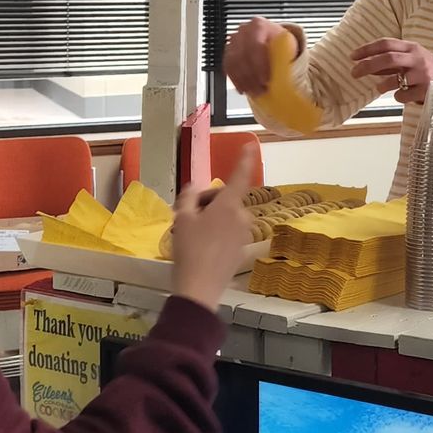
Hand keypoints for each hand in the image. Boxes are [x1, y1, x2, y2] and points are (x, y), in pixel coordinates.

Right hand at [169, 148, 259, 309]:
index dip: (244, 160)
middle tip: (184, 216)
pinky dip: (215, 232)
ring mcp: (243, 235)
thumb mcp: (182, 219)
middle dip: (206, 203)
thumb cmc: (189, 249)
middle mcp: (241, 217)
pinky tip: (199, 246)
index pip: (239, 177)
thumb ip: (188, 198)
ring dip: (210, 219)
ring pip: (225, 217)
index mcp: (229, 205)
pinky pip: (228, 232)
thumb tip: (193, 189)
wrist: (199, 287)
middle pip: (225, 200)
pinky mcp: (240, 250)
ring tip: (188, 233)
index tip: (251, 145)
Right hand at [223, 17, 285, 95]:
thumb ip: (285, 55)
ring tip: (254, 92)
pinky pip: (228, 68)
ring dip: (244, 81)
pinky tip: (243, 89)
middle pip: (242, 55)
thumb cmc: (280, 42)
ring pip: (233, 63)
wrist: (271, 39)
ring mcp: (233, 41)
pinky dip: (235, 80)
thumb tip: (288, 73)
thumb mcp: (287, 45)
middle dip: (252, 76)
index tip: (266, 79)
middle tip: (261, 89)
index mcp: (259, 26)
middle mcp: (243, 31)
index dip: (260, 65)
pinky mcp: (227, 52)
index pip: (256, 45)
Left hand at [350, 39, 432, 105]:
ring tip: (379, 88)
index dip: (367, 49)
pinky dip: (397, 96)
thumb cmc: (422, 68)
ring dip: (383, 85)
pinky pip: (404, 95)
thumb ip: (389, 60)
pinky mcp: (426, 90)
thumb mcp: (408, 58)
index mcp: (411, 47)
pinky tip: (399, 95)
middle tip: (354, 73)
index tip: (352, 56)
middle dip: (368, 65)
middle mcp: (417, 58)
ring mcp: (422, 74)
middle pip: (389, 58)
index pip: (386, 43)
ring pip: (396, 79)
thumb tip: (364, 63)